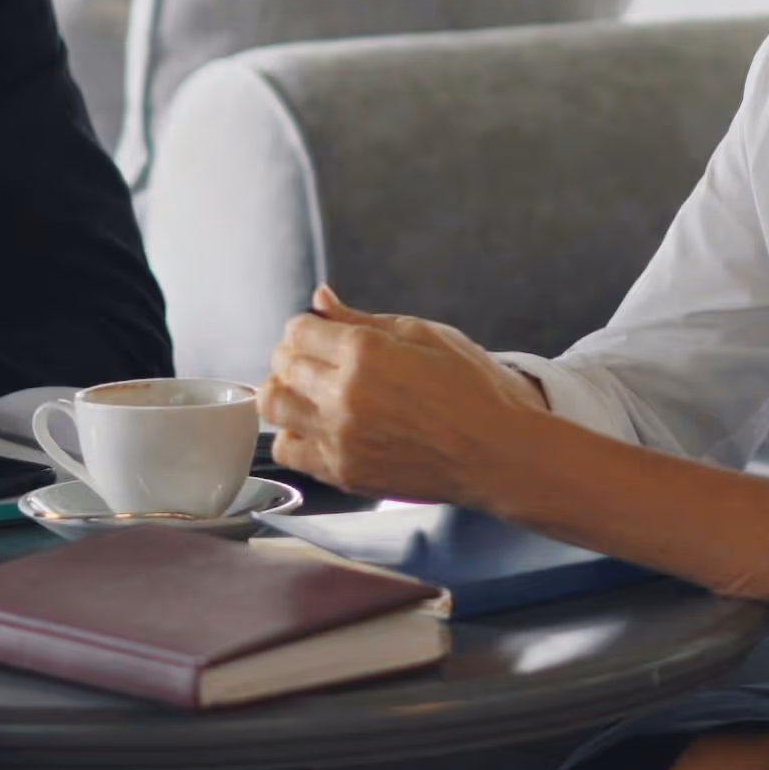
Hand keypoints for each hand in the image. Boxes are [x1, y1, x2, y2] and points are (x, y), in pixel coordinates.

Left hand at [260, 287, 545, 504]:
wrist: (495, 453)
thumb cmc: (471, 390)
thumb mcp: (424, 334)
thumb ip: (362, 317)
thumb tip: (320, 298)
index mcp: (364, 351)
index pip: (297, 330)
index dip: (306, 328)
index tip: (320, 335)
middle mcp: (344, 394)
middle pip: (282, 365)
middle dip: (293, 356)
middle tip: (317, 361)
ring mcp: (340, 437)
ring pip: (273, 407)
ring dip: (284, 392)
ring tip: (309, 393)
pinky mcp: (343, 472)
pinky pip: (288, 451)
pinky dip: (292, 435)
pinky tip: (316, 427)